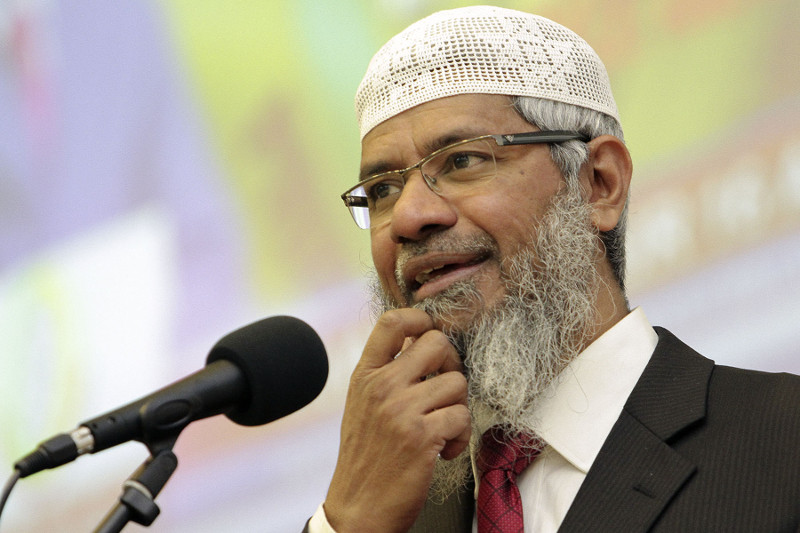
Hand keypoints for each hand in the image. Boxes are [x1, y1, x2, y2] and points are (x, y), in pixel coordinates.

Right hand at [324, 308, 470, 532]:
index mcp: (365, 375)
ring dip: (457, 407)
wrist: (358, 507)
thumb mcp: (362, 404)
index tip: (429, 335)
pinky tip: (441, 449)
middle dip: (451, 363)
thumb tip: (419, 343)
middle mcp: (382, 386)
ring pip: (457, 382)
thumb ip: (386, 372)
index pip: (392, 322)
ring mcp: (401, 410)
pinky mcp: (422, 436)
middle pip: (437, 342)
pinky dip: (459, 436)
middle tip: (444, 387)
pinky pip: (462, 417)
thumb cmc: (365, 457)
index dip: (420, 319)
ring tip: (441, 427)